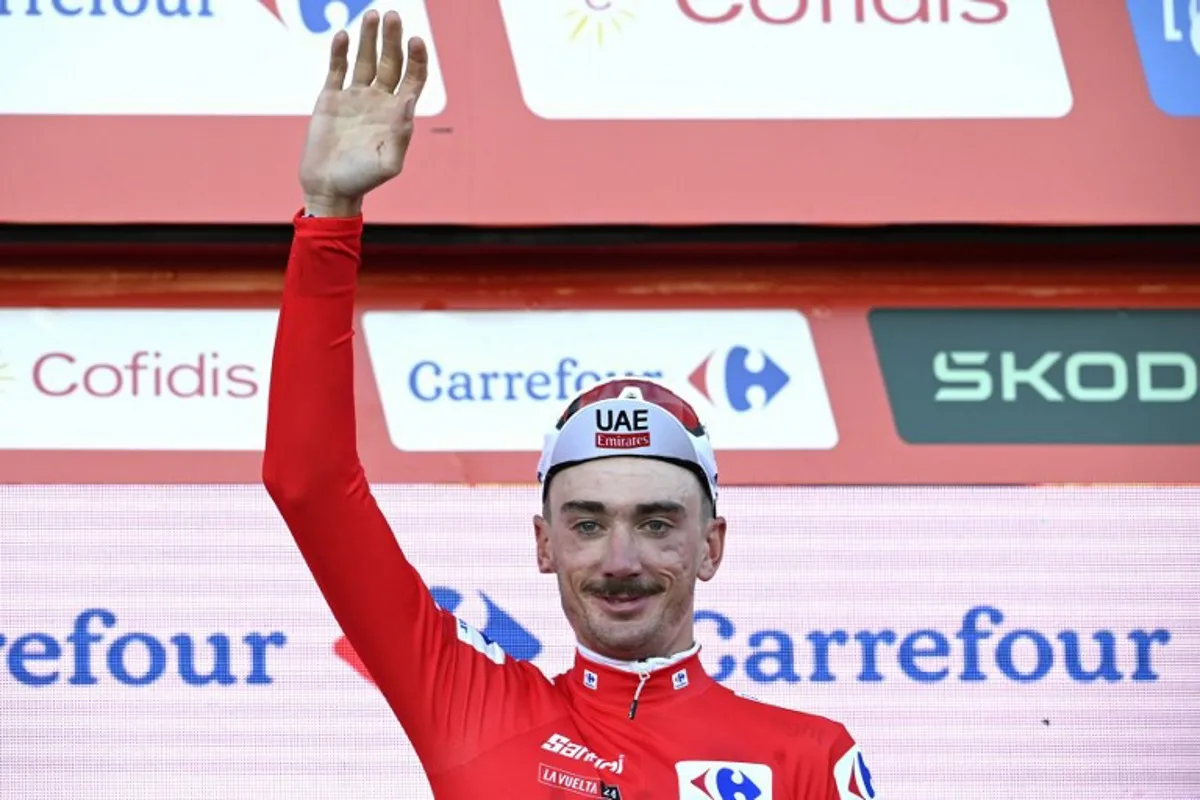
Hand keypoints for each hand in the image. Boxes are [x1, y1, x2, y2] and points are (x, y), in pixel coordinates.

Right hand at [299, 10, 428, 216]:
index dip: (417, 58)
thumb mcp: (388, 163)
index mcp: (397, 114)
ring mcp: (354, 97)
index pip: (413, 78)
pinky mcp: (331, 98)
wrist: (329, 187)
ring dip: (369, 37)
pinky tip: (343, 36)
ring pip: (365, 60)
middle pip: (390, 62)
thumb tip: (409, 103)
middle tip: (393, 15)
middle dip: (392, 39)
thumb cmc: (362, 180)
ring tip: (373, 14)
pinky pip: (338, 68)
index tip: (415, 40)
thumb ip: (401, 136)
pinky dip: (340, 52)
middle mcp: (378, 101)